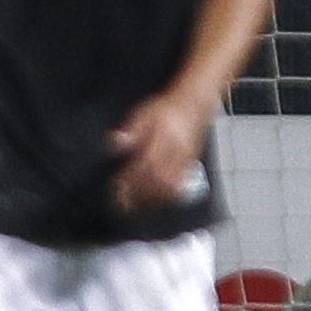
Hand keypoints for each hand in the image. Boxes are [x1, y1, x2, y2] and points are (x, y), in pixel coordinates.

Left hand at [109, 90, 208, 213]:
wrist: (194, 105)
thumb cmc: (165, 109)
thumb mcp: (143, 112)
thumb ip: (130, 129)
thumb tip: (116, 142)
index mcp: (164, 137)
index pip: (146, 162)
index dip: (130, 178)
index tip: (116, 187)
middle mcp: (177, 151)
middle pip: (158, 179)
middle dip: (139, 194)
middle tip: (121, 203)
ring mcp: (185, 161)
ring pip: (170, 186)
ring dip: (151, 199)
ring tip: (134, 206)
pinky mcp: (190, 166)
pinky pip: (179, 187)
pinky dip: (164, 198)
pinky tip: (152, 202)